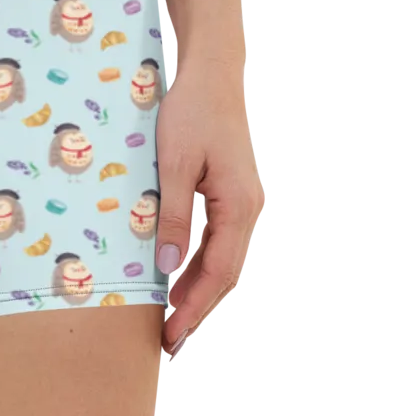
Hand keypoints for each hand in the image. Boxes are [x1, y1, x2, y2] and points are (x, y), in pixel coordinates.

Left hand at [154, 67, 260, 362]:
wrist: (211, 74)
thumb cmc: (192, 112)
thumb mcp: (174, 166)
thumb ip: (172, 218)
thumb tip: (167, 267)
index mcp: (238, 206)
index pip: (217, 271)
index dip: (193, 306)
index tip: (171, 333)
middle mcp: (247, 210)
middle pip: (224, 274)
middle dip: (196, 309)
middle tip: (169, 342)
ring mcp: (242, 204)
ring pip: (222, 261)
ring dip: (198, 291)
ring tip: (172, 319)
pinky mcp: (232, 197)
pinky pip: (218, 242)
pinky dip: (199, 266)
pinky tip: (179, 280)